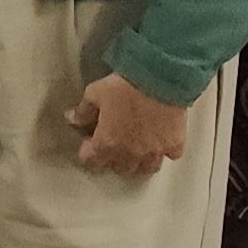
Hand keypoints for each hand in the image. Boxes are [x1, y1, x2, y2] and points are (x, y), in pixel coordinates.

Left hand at [66, 72, 189, 175]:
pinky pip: (169, 156)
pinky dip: (164, 151)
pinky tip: (160, 141)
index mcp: (107, 143)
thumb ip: (83, 111)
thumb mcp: (95, 93)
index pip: (91, 161)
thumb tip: (72, 118)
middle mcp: (130, 153)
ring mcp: (154, 151)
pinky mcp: (174, 144)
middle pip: (118, 168)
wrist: (160, 78)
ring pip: (144, 169)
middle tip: (112, 143)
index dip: (88, 151)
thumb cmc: (126, 85)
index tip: (90, 141)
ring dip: (138, 161)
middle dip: (112, 158)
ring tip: (136, 148)